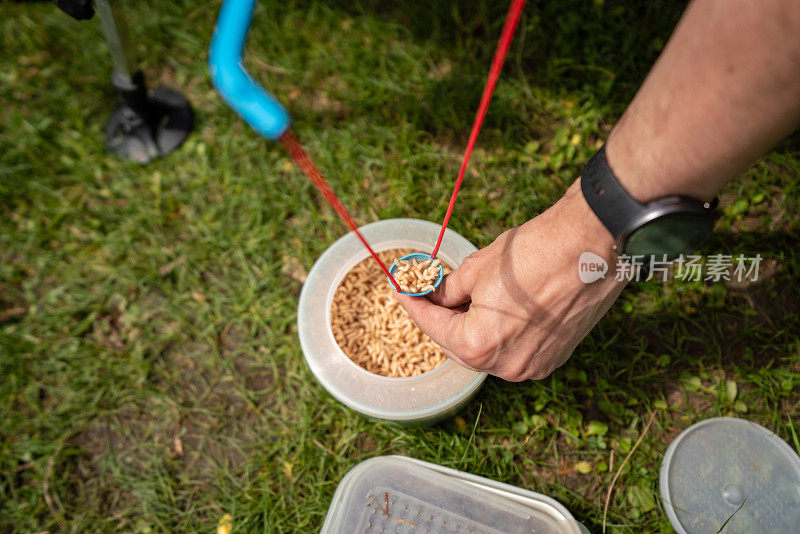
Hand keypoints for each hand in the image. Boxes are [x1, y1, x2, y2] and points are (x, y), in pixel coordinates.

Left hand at [395, 180, 626, 380]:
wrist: (591, 246)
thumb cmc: (534, 252)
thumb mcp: (477, 267)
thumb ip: (449, 290)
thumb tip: (434, 295)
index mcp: (479, 345)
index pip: (433, 327)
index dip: (414, 306)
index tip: (403, 292)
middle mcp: (505, 366)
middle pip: (458, 347)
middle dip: (441, 320)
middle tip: (431, 295)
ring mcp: (532, 367)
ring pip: (486, 352)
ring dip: (470, 329)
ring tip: (463, 300)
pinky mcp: (553, 358)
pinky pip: (513, 352)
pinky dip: (499, 335)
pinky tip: (495, 310)